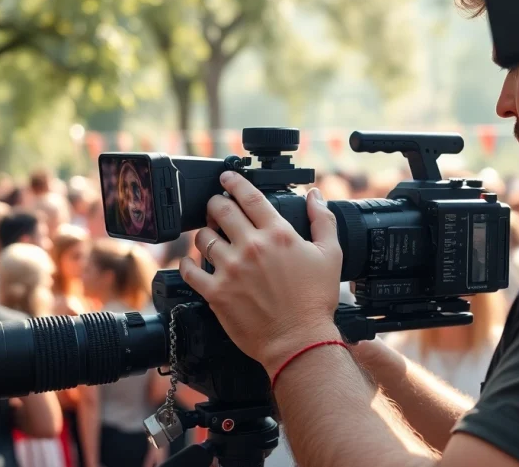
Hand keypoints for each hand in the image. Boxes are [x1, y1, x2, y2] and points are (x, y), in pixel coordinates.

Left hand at [180, 171, 343, 375]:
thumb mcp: (331, 255)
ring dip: (205, 233)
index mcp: (278, 234)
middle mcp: (251, 247)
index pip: (249, 197)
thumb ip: (323, 220)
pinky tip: (192, 264)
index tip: (227, 178)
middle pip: (220, 210)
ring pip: (203, 237)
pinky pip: (189, 271)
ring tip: (209, 236)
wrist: (299, 341)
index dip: (234, 182)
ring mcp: (230, 269)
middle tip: (216, 206)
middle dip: (216, 203)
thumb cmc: (315, 301)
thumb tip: (314, 196)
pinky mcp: (216, 292)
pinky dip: (187, 264)